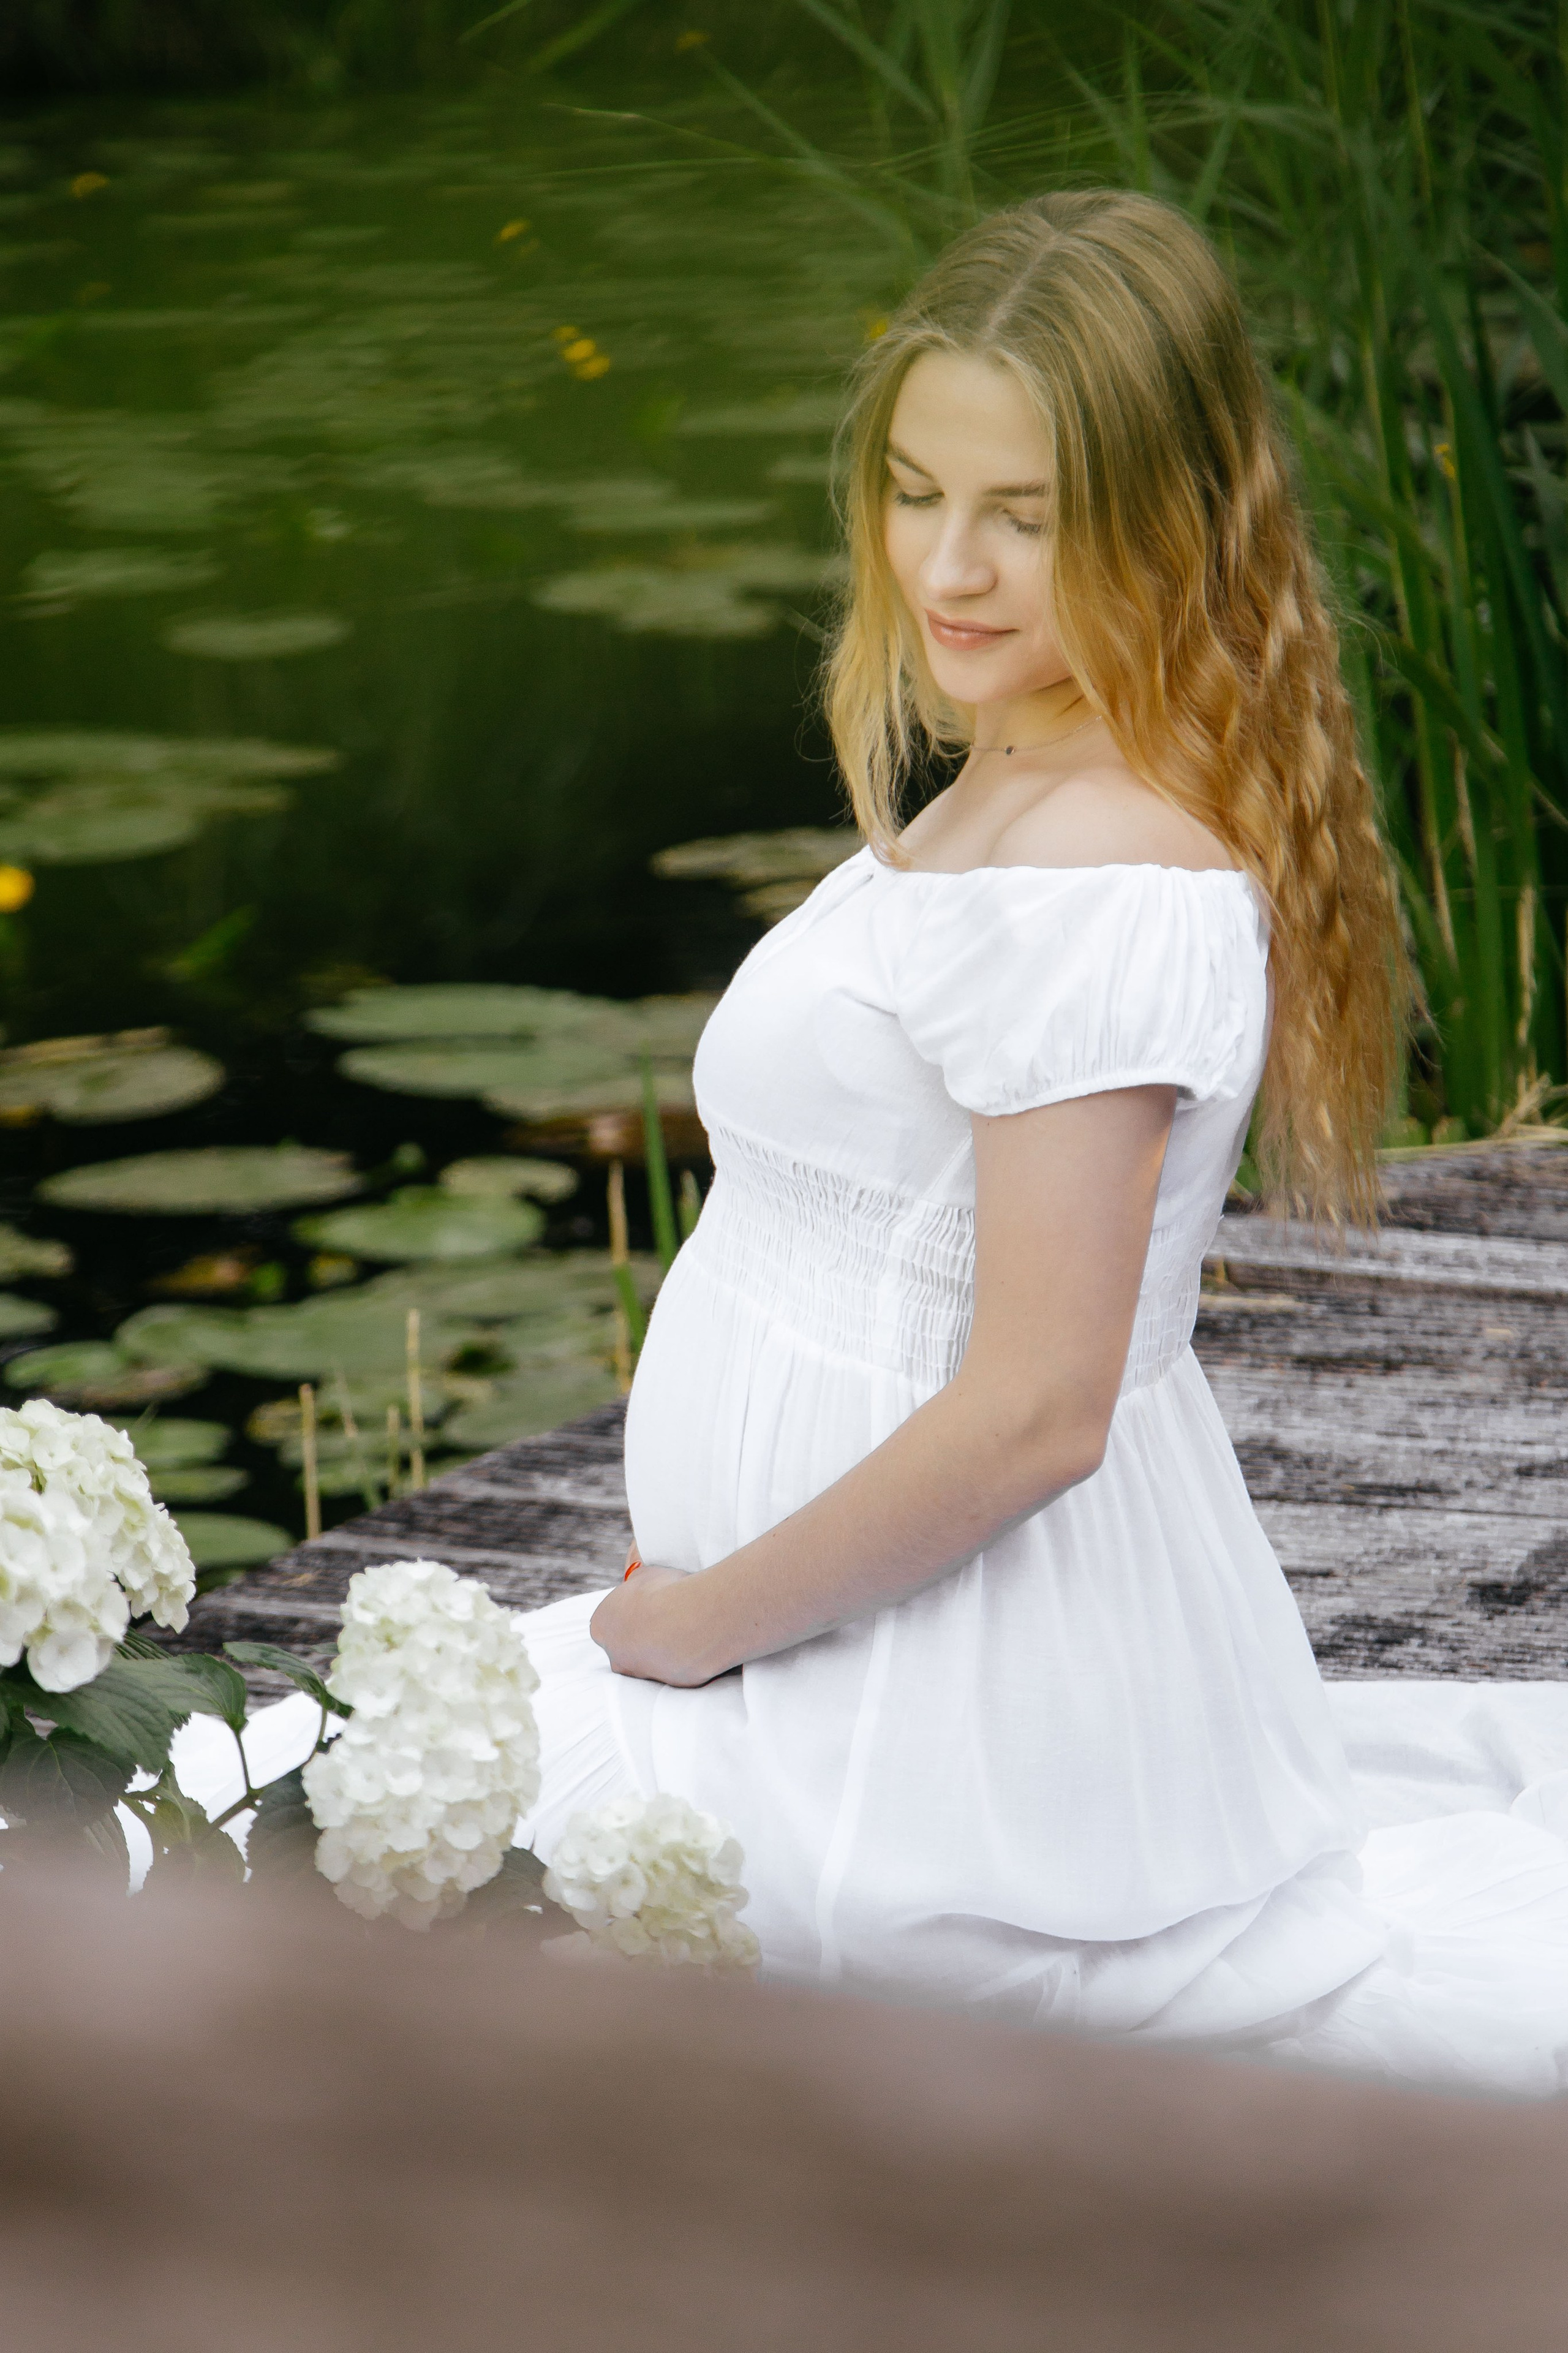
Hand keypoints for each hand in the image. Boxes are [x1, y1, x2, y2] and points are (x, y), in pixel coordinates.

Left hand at [590, 1563, 710, 1685]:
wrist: (691, 1619)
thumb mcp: (645, 1573)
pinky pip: (675, 1670)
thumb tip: (636, 1570)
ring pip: (649, 1661)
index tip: (646, 1604)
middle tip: (666, 1618)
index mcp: (602, 1626)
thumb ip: (636, 1578)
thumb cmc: (664, 1591)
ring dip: (663, 1648)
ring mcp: (641, 1673)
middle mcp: (616, 1655)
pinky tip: (697, 1641)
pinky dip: (684, 1658)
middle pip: (625, 1646)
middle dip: (643, 1635)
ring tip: (686, 1627)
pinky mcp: (668, 1684)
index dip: (628, 1612)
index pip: (608, 1621)